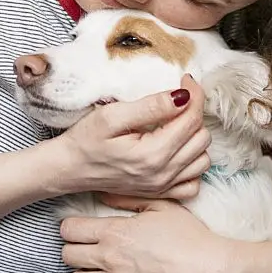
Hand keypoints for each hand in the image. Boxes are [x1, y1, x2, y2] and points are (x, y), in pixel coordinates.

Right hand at [50, 76, 209, 199]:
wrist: (69, 169)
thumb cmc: (85, 140)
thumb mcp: (111, 116)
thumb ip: (150, 106)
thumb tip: (182, 96)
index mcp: (153, 154)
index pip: (192, 119)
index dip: (195, 94)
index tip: (186, 80)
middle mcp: (163, 174)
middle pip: (201, 137)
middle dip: (194, 113)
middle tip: (177, 99)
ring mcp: (163, 186)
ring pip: (203, 159)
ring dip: (195, 138)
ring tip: (176, 123)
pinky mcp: (160, 193)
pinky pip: (193, 182)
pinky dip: (192, 164)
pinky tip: (178, 151)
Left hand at [60, 198, 233, 272]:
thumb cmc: (191, 238)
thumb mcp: (162, 207)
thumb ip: (127, 199)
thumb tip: (101, 195)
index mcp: (115, 231)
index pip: (68, 229)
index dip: (71, 229)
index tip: (80, 231)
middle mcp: (109, 258)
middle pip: (67, 255)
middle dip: (74, 251)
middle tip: (88, 252)